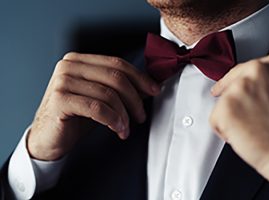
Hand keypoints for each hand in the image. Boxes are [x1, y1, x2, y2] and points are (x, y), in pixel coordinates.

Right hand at [28, 52, 159, 160]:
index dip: (140, 77)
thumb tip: (149, 85)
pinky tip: (117, 128)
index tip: (154, 90)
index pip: (117, 63)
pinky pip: (97, 107)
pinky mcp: (60, 99)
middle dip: (135, 98)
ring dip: (124, 114)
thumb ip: (119, 89)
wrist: (48, 137)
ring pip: (108, 93)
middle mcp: (69, 66)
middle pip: (116, 77)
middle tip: (141, 115)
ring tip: (126, 128)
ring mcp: (63, 81)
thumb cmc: (75, 117)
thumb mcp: (100, 98)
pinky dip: (113, 119)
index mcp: (80, 61)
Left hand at [210, 54, 268, 186]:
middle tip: (246, 116)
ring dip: (230, 117)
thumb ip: (263, 84)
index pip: (242, 71)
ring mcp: (238, 89)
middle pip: (228, 85)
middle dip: (232, 101)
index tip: (233, 88)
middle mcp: (254, 72)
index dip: (236, 83)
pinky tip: (242, 135)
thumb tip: (245, 87)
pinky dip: (223, 130)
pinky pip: (214, 120)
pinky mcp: (224, 108)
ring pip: (221, 103)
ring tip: (251, 128)